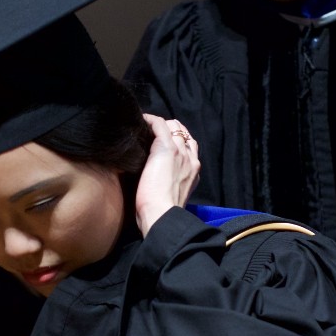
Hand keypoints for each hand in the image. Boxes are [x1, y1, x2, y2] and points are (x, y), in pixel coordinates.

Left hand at [135, 115, 200, 237]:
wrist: (163, 215)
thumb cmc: (163, 212)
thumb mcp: (174, 195)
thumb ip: (171, 182)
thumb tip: (157, 178)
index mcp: (194, 170)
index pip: (190, 147)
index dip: (177, 140)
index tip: (163, 141)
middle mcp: (191, 159)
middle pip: (183, 133)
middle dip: (170, 129)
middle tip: (152, 133)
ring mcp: (180, 152)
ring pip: (174, 126)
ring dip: (160, 124)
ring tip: (145, 127)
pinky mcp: (166, 149)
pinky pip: (160, 124)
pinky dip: (150, 121)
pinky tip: (141, 122)